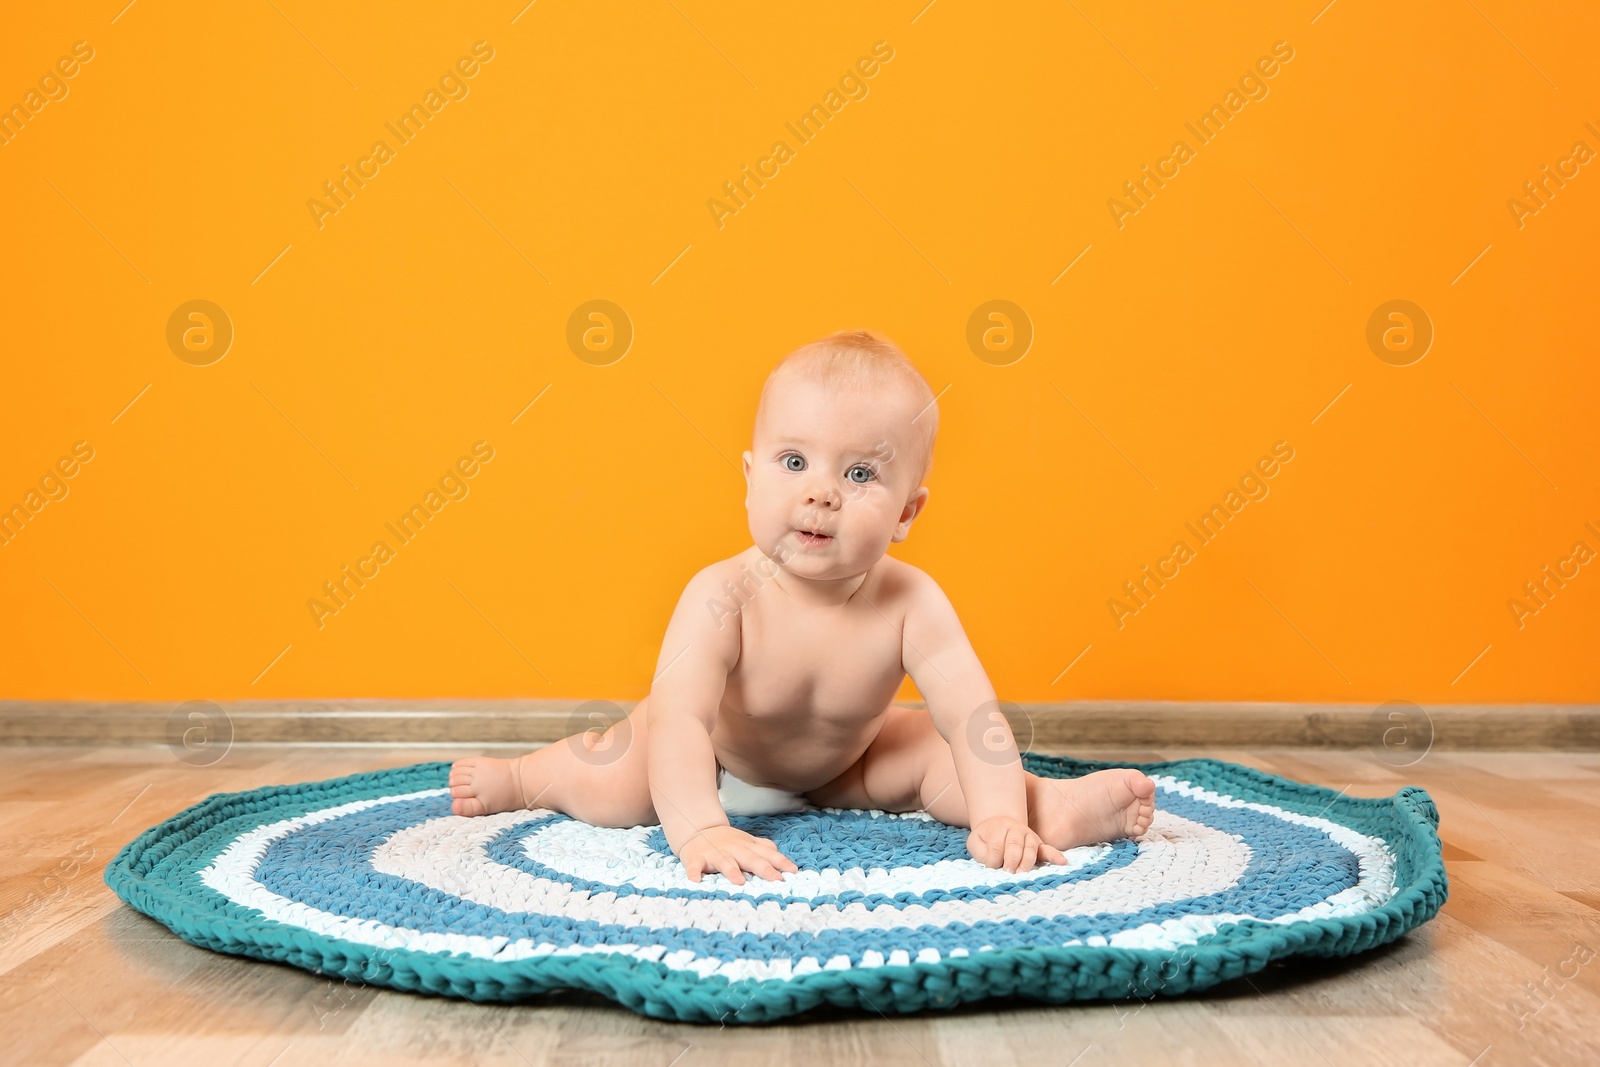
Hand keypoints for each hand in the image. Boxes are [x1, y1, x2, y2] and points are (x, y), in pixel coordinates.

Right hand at [678, 824, 798, 884]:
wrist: (698, 829)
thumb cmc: (728, 840)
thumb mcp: (748, 841)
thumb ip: (764, 847)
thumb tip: (781, 853)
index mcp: (747, 847)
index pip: (767, 854)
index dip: (781, 862)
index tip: (793, 871)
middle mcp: (734, 850)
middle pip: (751, 859)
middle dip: (764, 869)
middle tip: (776, 879)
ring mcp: (715, 854)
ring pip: (724, 862)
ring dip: (732, 871)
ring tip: (740, 882)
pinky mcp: (696, 858)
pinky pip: (694, 866)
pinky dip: (694, 873)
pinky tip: (695, 882)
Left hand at [967, 815, 1067, 871]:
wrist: (1000, 823)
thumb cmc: (986, 838)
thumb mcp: (976, 841)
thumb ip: (981, 851)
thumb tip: (993, 864)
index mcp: (999, 828)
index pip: (996, 846)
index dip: (992, 859)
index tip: (990, 868)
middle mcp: (1016, 830)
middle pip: (1014, 845)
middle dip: (1011, 859)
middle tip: (1008, 872)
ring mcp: (1030, 837)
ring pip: (1030, 849)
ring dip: (1027, 862)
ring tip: (1022, 873)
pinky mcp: (1039, 846)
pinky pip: (1048, 850)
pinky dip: (1055, 856)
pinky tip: (1063, 862)